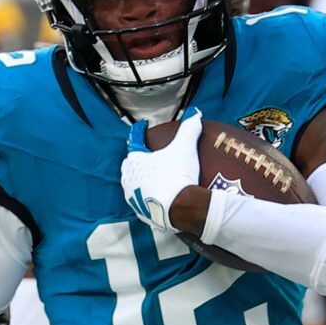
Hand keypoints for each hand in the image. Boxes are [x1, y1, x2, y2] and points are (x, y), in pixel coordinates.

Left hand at [122, 110, 203, 232]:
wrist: (180, 208)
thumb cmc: (178, 175)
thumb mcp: (185, 147)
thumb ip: (189, 128)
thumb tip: (196, 113)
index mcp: (135, 159)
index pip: (135, 139)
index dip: (139, 130)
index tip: (142, 125)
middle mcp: (129, 177)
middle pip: (130, 162)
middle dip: (137, 157)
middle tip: (147, 153)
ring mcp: (133, 196)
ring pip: (133, 182)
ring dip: (140, 177)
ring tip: (151, 175)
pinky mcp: (140, 211)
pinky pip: (141, 200)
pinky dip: (147, 195)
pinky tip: (155, 194)